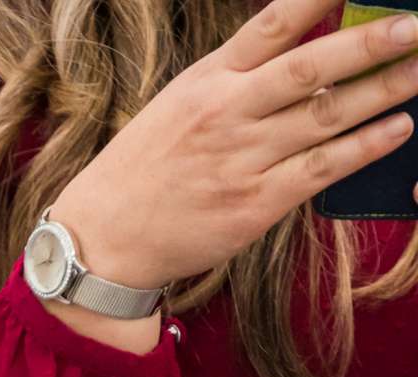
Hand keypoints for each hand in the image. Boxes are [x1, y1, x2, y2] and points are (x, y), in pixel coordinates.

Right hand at [50, 0, 417, 291]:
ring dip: (384, 91)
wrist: (100, 240)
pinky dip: (365, 146)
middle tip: (414, 25)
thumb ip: (238, 79)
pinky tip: (398, 129)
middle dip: (370, 44)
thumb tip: (309, 56)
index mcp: (206, 82)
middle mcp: (225, 115)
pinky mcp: (254, 204)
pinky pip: (323, 168)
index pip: (269, 26)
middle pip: (310, 69)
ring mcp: (241, 160)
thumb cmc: (143, 170)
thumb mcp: (179, 106)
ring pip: (327, 116)